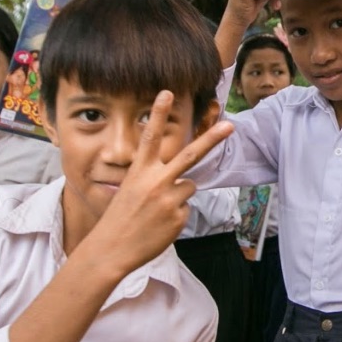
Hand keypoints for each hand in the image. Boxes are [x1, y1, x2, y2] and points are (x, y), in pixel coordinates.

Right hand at [81, 92, 234, 276]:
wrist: (111, 249)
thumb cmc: (119, 219)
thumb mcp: (130, 190)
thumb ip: (154, 179)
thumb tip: (183, 180)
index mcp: (139, 171)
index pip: (150, 136)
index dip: (159, 113)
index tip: (168, 92)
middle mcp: (156, 181)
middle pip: (190, 155)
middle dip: (212, 138)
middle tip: (229, 126)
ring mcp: (169, 200)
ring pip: (189, 186)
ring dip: (178, 195)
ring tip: (157, 210)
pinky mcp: (179, 217)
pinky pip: (185, 209)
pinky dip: (175, 215)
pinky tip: (159, 225)